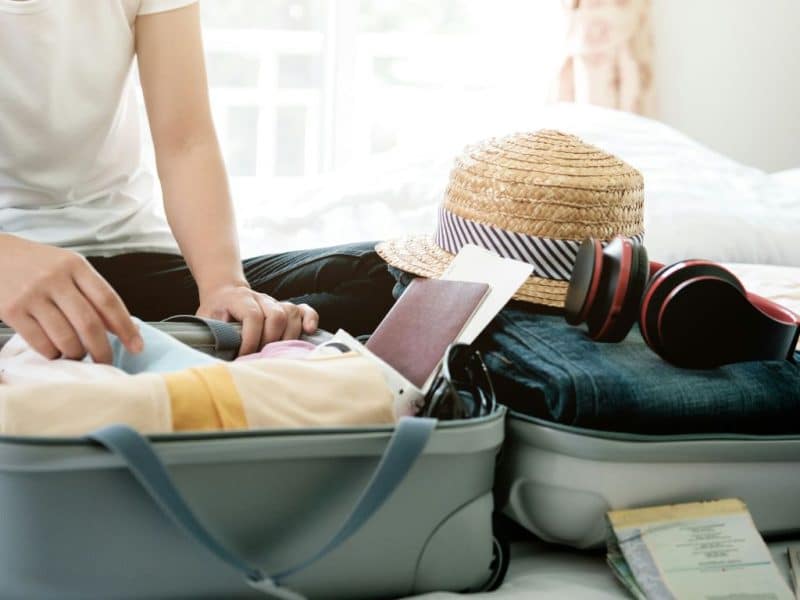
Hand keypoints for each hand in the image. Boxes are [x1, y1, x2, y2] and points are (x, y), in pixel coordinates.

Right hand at [0, 235, 142, 362]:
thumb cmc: (38, 265)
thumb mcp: (68, 268)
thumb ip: (93, 293)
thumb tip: (123, 328)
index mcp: (76, 265)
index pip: (108, 300)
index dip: (126, 327)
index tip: (137, 347)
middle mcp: (55, 278)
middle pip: (89, 324)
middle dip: (102, 350)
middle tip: (107, 362)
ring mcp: (31, 295)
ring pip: (65, 337)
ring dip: (77, 353)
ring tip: (78, 354)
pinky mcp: (11, 310)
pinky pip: (40, 343)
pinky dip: (53, 353)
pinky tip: (56, 351)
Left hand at [197, 284, 318, 354]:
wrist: (224, 293)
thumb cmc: (216, 311)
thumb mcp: (206, 320)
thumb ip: (212, 332)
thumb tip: (216, 353)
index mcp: (239, 299)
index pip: (253, 316)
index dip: (251, 338)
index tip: (244, 355)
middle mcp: (261, 299)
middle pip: (276, 315)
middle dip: (270, 340)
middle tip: (261, 355)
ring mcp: (275, 302)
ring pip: (291, 313)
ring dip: (287, 336)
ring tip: (278, 352)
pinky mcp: (285, 308)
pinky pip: (304, 309)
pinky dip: (310, 319)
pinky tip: (309, 331)